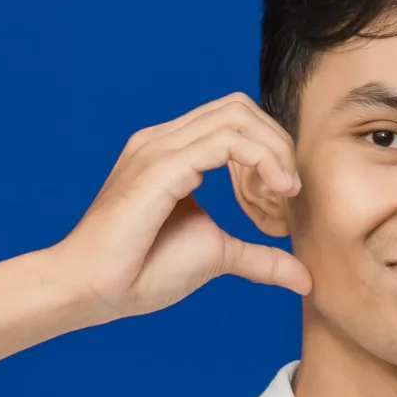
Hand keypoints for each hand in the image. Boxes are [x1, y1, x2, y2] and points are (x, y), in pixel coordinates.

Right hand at [48, 94, 312, 320]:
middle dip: (277, 142)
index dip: (271, 147)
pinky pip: (225, 143)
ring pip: (236, 117)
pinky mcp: (160, 167)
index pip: (234, 119)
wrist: (92, 289)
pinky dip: (261, 161)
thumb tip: (303, 277)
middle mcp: (164, 140)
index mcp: (173, 151)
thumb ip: (259, 258)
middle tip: (291, 189)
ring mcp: (159, 148)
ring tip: (287, 192)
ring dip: (274, 151)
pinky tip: (276, 193)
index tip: (288, 193)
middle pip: (239, 108)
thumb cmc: (142, 271)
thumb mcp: (218, 256)